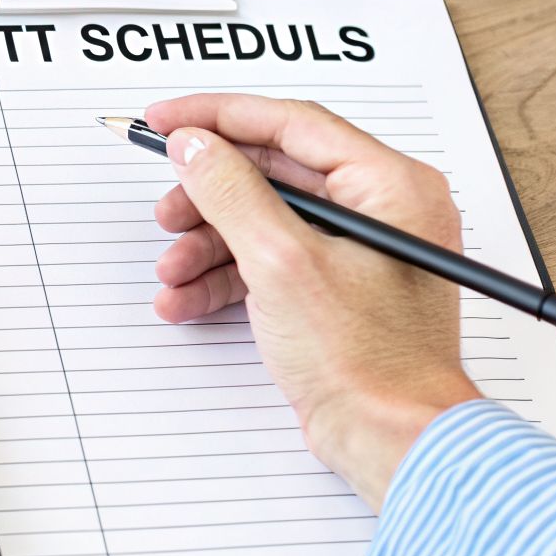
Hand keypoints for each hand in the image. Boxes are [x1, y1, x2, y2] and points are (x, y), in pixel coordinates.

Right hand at [145, 94, 480, 510]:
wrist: (390, 437)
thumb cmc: (369, 360)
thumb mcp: (283, 262)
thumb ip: (233, 192)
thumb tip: (198, 146)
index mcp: (389, 185)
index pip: (290, 124)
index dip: (218, 118)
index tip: (165, 121)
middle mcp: (379, 210)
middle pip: (271, 175)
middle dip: (206, 197)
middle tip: (166, 208)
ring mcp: (356, 252)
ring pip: (262, 222)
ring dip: (206, 245)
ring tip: (171, 271)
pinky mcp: (334, 290)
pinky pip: (267, 263)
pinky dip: (223, 278)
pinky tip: (186, 299)